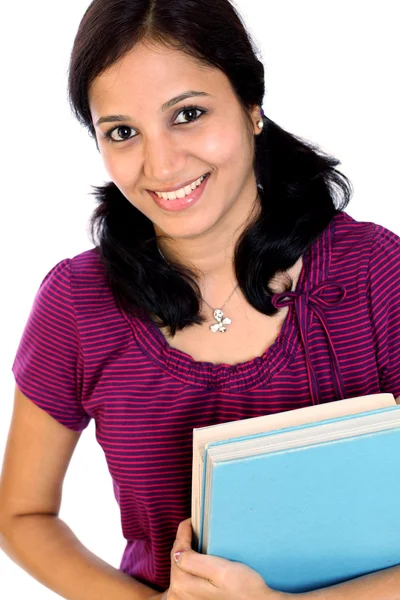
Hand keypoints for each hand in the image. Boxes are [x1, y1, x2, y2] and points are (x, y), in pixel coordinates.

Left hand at [165, 518, 289, 599]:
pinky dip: (190, 565)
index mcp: (182, 585)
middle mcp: (178, 595)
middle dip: (184, 542)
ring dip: (187, 553)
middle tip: (195, 528)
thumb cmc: (244, 589)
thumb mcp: (221, 571)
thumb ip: (194, 561)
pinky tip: (200, 559)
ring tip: (198, 542)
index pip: (177, 550)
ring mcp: (183, 599)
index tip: (192, 520)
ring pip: (180, 567)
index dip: (184, 532)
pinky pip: (185, 577)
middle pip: (176, 559)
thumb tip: (177, 551)